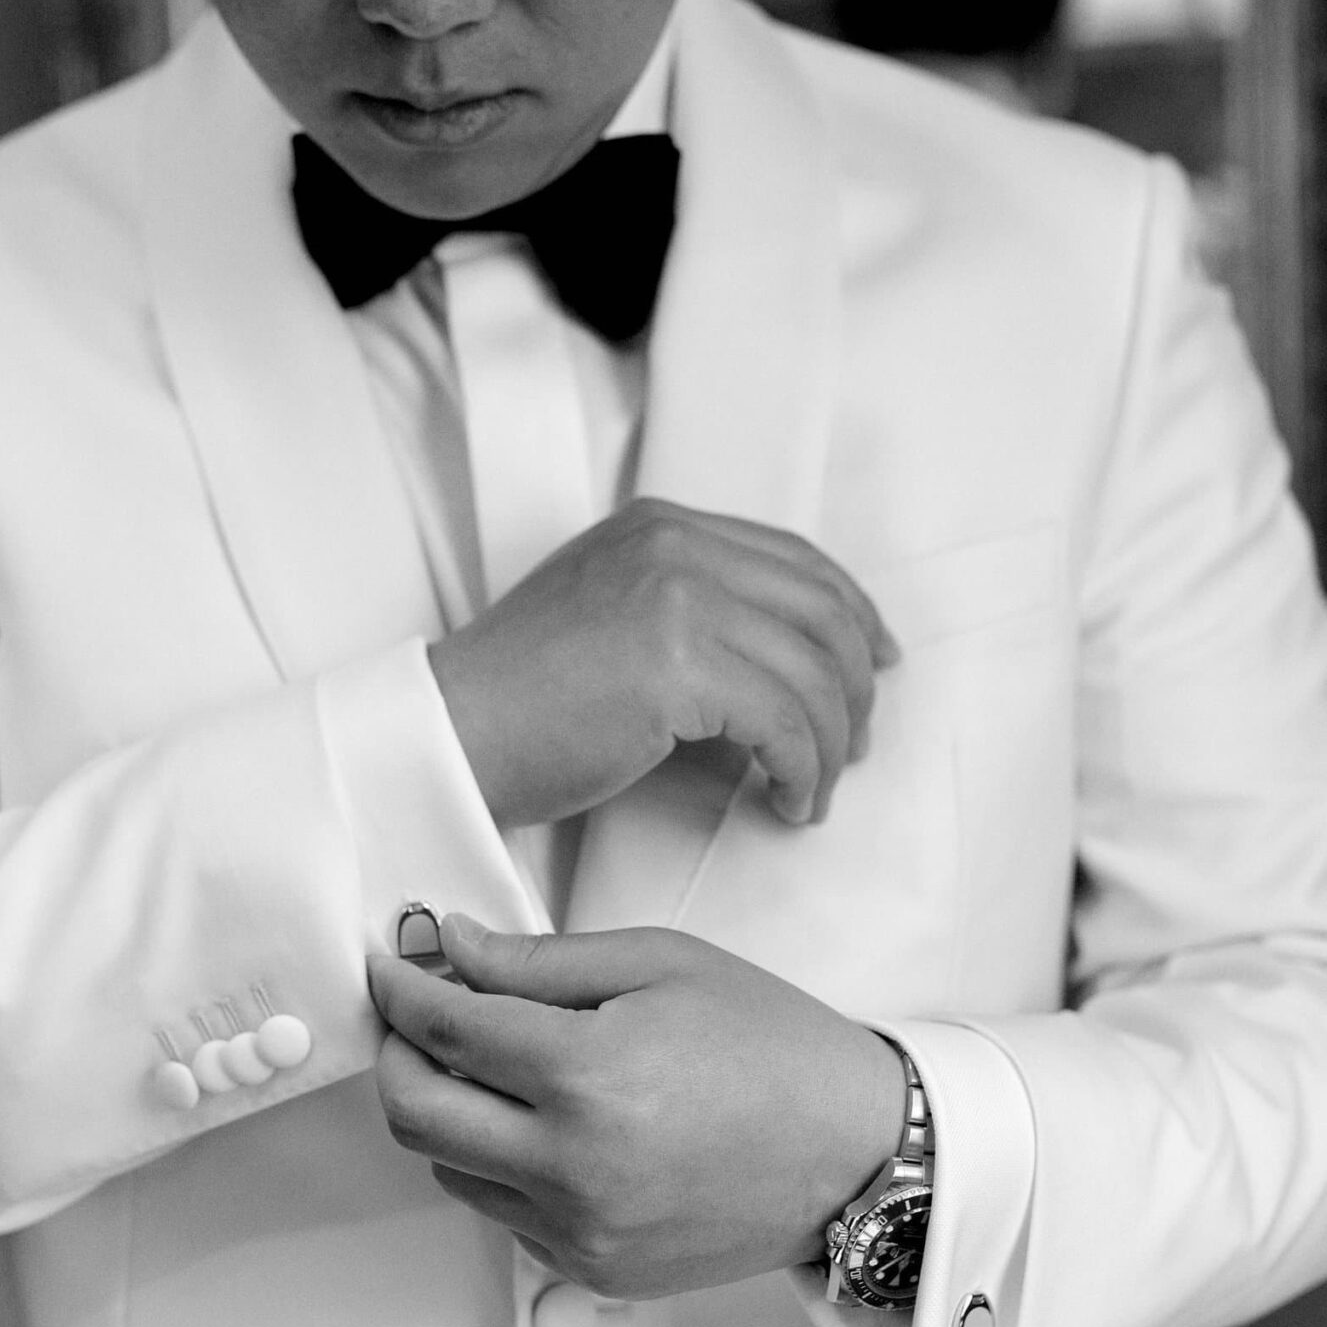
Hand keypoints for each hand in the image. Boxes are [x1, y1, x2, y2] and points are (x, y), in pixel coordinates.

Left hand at [368, 916, 906, 1301]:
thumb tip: (446, 946)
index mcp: (587, 1074)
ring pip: (449, 1166)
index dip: (398, 988)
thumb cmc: (769, 1042)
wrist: (856, 1151)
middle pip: (412, 1113)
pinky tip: (550, 1125)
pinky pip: (502, 1212)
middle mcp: (571, 1165)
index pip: (442, 1027)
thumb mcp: (659, 964)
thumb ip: (537, 961)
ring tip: (497, 1067)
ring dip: (447, 1110)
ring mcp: (578, 1229)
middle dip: (397, 1055)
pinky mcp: (592, 1270)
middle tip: (415, 1018)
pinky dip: (501, 1163)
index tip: (388, 965)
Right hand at [426, 497, 897, 832]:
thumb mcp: (609, 613)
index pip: (796, 559)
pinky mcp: (677, 665)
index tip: (876, 667)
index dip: (852, 616)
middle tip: (854, 747)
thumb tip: (785, 664)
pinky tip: (788, 801)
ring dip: (831, 744)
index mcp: (661, 525)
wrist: (450, 734)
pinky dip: (802, 769)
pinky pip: (785, 723)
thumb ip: (689, 609)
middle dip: (854, 689)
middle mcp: (676, 545)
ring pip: (813, 672)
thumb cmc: (520, 700)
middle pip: (822, 610)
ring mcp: (676, 596)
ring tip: (813, 790)